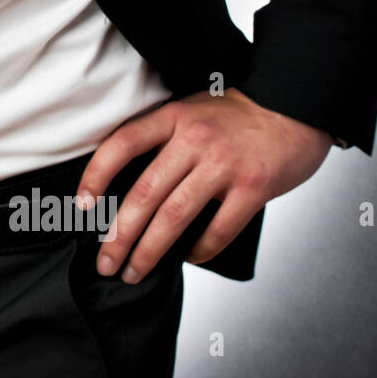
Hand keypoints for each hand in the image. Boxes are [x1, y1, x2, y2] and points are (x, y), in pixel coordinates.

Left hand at [77, 88, 332, 282]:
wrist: (294, 106)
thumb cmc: (235, 115)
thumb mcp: (189, 111)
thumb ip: (161, 139)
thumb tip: (125, 187)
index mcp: (172, 117)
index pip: (121, 145)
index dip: (95, 176)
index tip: (82, 207)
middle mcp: (194, 139)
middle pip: (144, 193)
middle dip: (119, 235)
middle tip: (105, 261)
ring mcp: (224, 164)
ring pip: (175, 216)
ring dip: (149, 251)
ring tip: (134, 271)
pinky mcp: (254, 186)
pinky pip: (219, 228)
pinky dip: (200, 249)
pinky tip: (188, 257)